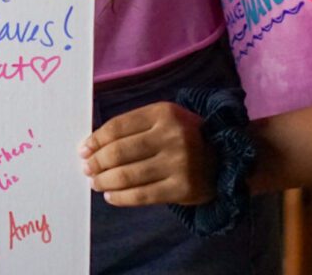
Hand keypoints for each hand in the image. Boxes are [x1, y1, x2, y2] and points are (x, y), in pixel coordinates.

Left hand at [79, 101, 216, 205]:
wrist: (228, 158)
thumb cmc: (184, 136)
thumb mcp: (163, 119)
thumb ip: (133, 127)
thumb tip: (94, 144)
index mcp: (163, 113)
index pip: (118, 126)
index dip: (97, 139)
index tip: (83, 149)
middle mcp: (172, 137)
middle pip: (120, 151)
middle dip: (97, 161)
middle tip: (86, 168)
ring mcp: (179, 164)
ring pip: (129, 175)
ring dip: (105, 180)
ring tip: (95, 182)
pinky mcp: (184, 189)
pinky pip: (144, 195)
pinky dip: (122, 197)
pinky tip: (111, 197)